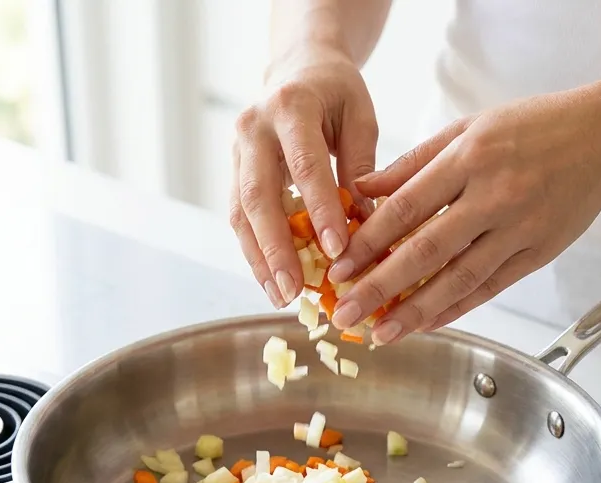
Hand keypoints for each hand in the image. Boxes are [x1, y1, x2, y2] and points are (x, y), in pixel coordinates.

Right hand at [229, 45, 377, 307]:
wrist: (297, 67)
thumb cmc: (338, 93)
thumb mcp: (361, 117)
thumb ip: (362, 165)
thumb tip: (367, 223)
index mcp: (291, 107)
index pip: (306, 167)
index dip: (320, 211)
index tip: (339, 251)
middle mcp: (254, 128)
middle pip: (259, 196)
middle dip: (276, 248)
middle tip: (295, 290)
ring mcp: (236, 150)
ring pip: (240, 212)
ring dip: (259, 259)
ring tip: (282, 296)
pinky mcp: (233, 170)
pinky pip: (239, 216)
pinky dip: (255, 251)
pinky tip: (273, 281)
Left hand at [325, 77, 600, 343]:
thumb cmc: (533, 127)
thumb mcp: (469, 128)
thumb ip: (415, 163)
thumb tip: (363, 192)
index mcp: (469, 158)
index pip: (407, 207)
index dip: (368, 242)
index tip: (337, 268)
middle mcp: (494, 195)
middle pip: (427, 250)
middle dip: (381, 287)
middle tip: (346, 313)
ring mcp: (519, 228)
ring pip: (460, 278)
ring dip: (417, 311)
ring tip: (383, 334)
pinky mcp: (540, 251)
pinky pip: (492, 286)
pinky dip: (458, 308)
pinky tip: (429, 323)